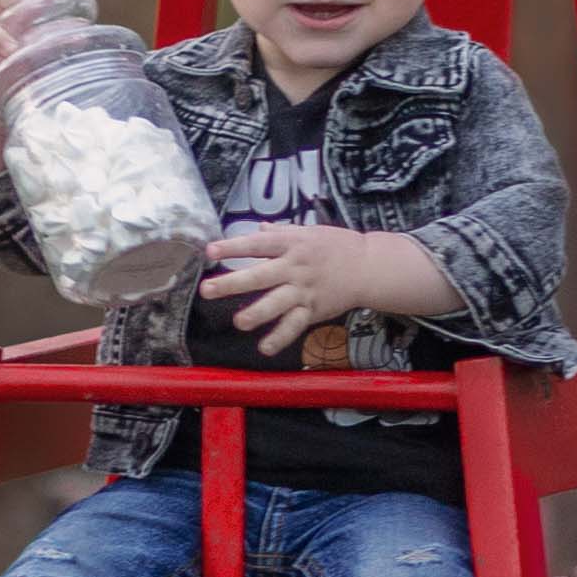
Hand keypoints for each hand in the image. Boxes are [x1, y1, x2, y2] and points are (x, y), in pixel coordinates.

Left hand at [199, 221, 387, 350]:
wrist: (368, 266)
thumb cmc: (335, 245)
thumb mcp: (308, 231)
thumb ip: (279, 233)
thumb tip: (257, 229)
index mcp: (290, 243)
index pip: (256, 244)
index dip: (232, 247)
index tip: (209, 252)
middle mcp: (295, 267)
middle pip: (260, 275)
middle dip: (232, 283)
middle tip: (207, 290)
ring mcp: (304, 290)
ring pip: (277, 303)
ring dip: (257, 314)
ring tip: (239, 322)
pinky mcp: (313, 310)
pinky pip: (294, 326)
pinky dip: (280, 338)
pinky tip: (265, 348)